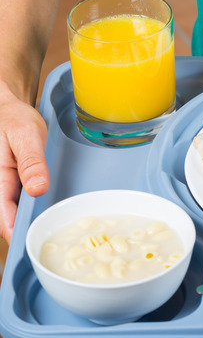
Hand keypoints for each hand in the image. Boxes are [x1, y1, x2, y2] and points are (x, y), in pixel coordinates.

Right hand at [0, 88, 48, 242]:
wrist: (6, 108)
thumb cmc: (13, 119)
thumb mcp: (26, 136)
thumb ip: (32, 163)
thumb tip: (38, 189)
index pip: (3, 213)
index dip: (16, 231)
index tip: (30, 243)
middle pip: (6, 216)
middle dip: (24, 229)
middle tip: (47, 239)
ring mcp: (2, 184)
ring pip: (12, 210)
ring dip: (27, 219)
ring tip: (49, 226)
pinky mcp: (9, 183)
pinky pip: (16, 200)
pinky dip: (29, 208)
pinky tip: (44, 210)